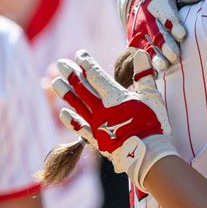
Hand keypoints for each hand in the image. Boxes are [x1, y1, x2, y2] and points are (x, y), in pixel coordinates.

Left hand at [50, 50, 176, 188]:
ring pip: (77, 105)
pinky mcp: (96, 139)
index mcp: (114, 97)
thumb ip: (144, 74)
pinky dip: (71, 120)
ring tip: (55, 82)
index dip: (86, 64)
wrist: (147, 154)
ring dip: (65, 93)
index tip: (79, 54)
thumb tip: (140, 53)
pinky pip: (80, 128)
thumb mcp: (151, 96)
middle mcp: (101, 109)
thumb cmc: (152, 123)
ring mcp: (96, 124)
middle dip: (71, 74)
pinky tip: (63, 113)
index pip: (96, 76)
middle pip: (82, 88)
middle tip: (60, 63)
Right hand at [123, 0, 206, 74]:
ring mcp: (140, 33)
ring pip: (147, 47)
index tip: (183, 35)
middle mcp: (147, 20)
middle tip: (175, 56)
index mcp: (159, 5)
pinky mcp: (135, 44)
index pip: (167, 15)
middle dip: (165, 45)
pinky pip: (139, 56)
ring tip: (163, 67)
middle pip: (157, 34)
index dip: (174, 25)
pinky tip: (153, 75)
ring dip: (155, 57)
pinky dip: (144, 65)